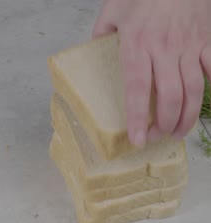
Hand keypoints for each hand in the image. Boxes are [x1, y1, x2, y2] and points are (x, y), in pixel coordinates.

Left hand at [92, 0, 209, 145]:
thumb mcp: (113, 9)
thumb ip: (101, 33)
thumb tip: (93, 51)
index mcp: (137, 44)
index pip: (138, 88)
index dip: (138, 117)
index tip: (137, 139)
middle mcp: (165, 49)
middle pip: (170, 96)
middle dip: (165, 124)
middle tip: (156, 137)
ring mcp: (190, 46)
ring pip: (194, 90)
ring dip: (188, 117)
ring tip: (178, 132)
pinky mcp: (208, 40)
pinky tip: (201, 106)